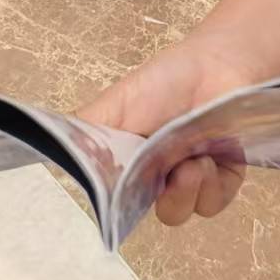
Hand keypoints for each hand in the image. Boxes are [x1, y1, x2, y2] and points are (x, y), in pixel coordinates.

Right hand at [83, 34, 248, 227]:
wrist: (217, 65)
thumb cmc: (164, 82)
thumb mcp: (114, 106)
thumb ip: (86, 135)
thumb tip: (58, 160)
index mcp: (125, 162)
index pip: (112, 199)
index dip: (116, 201)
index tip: (124, 191)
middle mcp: (153, 176)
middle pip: (144, 213)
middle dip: (161, 197)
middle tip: (174, 171)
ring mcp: (187, 181)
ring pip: (178, 213)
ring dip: (188, 189)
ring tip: (197, 159)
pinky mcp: (222, 180)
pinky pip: (212, 204)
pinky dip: (213, 186)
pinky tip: (214, 159)